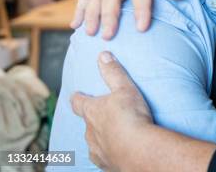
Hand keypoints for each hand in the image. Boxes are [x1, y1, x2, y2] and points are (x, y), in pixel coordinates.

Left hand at [71, 52, 152, 170]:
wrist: (139, 150)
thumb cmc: (131, 117)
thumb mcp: (125, 88)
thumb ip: (113, 72)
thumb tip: (103, 54)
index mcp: (92, 111)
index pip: (78, 103)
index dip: (77, 98)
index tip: (76, 95)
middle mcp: (90, 131)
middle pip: (87, 124)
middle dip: (93, 120)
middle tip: (103, 116)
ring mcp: (96, 149)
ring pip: (94, 141)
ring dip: (101, 137)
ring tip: (113, 135)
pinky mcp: (105, 163)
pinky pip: (103, 157)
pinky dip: (109, 152)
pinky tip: (117, 151)